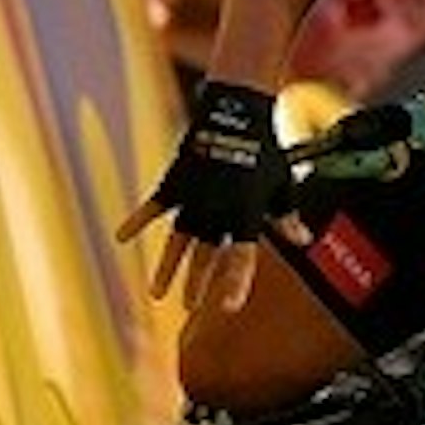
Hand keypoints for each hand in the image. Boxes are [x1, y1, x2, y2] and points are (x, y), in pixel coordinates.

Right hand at [114, 77, 282, 291]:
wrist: (237, 117)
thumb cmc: (264, 153)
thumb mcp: (282, 186)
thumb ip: (287, 216)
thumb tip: (304, 240)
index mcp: (246, 215)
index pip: (243, 257)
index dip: (237, 283)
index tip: (229, 307)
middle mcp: (217, 212)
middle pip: (206, 256)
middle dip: (199, 283)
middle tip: (190, 307)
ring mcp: (193, 200)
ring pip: (178, 242)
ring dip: (167, 269)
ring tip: (157, 294)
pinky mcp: (175, 184)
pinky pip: (152, 207)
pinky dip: (135, 220)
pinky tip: (120, 237)